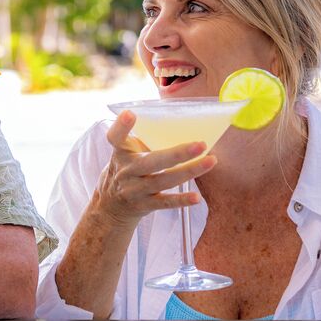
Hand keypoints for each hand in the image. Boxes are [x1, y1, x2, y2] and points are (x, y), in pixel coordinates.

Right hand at [90, 110, 216, 229]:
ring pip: (163, 181)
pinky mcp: (144, 205)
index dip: (121, 126)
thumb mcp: (128, 152)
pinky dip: (181, 200)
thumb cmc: (128, 169)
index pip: (115, 137)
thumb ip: (147, 139)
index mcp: (121, 152)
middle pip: (151, 162)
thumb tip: (187, 125)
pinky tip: (197, 197)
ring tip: (210, 161)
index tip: (130, 114)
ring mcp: (134, 190)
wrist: (111, 206)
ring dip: (189, 172)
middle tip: (200, 144)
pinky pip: (164, 202)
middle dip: (177, 154)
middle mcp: (126, 170)